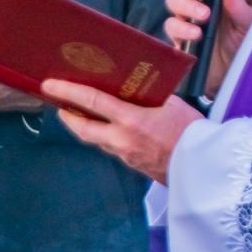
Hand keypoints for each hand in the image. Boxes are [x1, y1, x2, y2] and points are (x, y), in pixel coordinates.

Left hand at [41, 80, 201, 184]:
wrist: (202, 165)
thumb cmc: (191, 130)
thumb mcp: (173, 103)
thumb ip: (150, 95)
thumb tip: (136, 87)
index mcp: (131, 120)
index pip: (92, 102)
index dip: (68, 91)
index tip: (49, 85)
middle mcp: (121, 139)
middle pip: (82, 128)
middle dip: (67, 115)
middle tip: (59, 104)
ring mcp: (123, 154)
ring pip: (95, 139)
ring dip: (85, 126)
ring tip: (82, 114)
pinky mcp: (130, 164)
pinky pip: (110, 147)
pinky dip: (104, 136)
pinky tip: (111, 129)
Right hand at [163, 0, 251, 98]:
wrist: (237, 72)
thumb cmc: (244, 43)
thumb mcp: (249, 24)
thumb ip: (240, 7)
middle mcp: (196, 3)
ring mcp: (186, 20)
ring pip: (172, 3)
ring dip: (185, 6)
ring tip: (204, 17)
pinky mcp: (179, 39)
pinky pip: (171, 28)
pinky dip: (181, 28)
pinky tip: (195, 34)